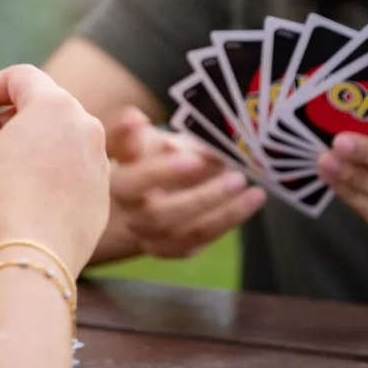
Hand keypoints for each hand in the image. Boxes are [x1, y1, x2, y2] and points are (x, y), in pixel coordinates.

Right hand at [0, 64, 109, 275]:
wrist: (35, 257)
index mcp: (55, 104)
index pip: (21, 76)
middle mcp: (86, 124)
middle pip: (45, 101)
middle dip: (12, 109)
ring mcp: (100, 158)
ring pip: (62, 133)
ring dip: (34, 137)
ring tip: (5, 161)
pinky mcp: (103, 190)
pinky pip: (74, 164)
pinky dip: (52, 165)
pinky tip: (28, 188)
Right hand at [110, 108, 265, 258]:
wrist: (144, 195)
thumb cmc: (149, 157)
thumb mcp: (148, 138)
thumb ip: (163, 134)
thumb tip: (190, 140)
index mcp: (115, 173)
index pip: (120, 158)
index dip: (132, 142)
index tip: (143, 119)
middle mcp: (127, 209)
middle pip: (155, 212)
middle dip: (192, 191)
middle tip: (215, 163)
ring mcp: (148, 234)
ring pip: (183, 231)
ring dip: (219, 207)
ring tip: (243, 182)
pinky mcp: (171, 247)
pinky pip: (201, 239)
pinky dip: (228, 218)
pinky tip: (251, 199)